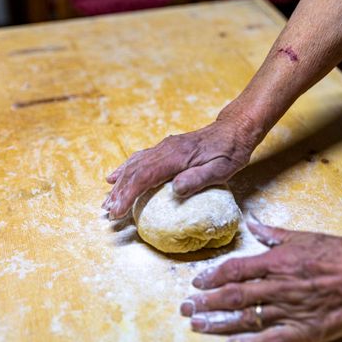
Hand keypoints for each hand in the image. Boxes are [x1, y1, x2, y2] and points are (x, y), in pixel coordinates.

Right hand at [102, 101, 259, 218]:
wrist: (234, 130)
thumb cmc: (230, 152)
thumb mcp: (222, 169)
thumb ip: (199, 179)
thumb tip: (176, 190)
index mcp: (177, 156)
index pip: (145, 176)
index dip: (128, 194)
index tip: (118, 211)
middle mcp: (166, 149)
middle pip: (135, 171)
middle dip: (119, 192)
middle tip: (108, 212)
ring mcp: (164, 147)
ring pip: (134, 164)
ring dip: (120, 183)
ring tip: (108, 200)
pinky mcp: (166, 148)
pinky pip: (140, 158)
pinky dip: (125, 169)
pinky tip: (115, 177)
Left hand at [180, 215, 341, 340]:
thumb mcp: (304, 236)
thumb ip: (273, 233)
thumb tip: (251, 223)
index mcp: (279, 261)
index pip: (235, 269)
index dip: (212, 276)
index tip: (197, 282)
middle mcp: (280, 286)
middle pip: (234, 295)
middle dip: (206, 302)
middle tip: (186, 306)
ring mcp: (292, 310)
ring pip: (247, 318)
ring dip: (219, 322)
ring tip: (198, 325)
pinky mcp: (306, 330)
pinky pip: (272, 340)